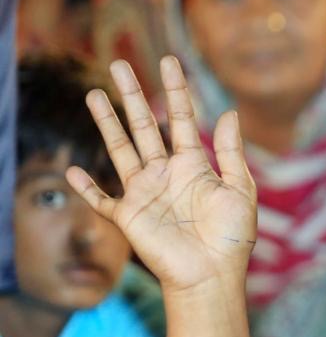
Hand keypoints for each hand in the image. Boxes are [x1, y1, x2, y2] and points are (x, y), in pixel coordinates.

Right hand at [67, 57, 256, 296]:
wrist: (212, 274)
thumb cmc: (232, 236)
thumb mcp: (240, 189)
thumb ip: (232, 152)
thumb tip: (230, 111)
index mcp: (194, 165)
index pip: (182, 119)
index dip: (176, 90)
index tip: (170, 61)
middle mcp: (166, 173)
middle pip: (145, 126)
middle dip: (132, 95)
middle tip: (119, 64)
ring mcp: (145, 192)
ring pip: (120, 149)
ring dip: (107, 123)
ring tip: (95, 94)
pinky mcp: (128, 215)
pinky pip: (101, 200)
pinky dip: (86, 188)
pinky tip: (74, 171)